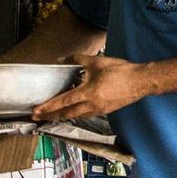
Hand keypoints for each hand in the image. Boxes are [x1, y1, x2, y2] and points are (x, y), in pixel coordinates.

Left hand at [32, 54, 149, 121]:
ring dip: (61, 117)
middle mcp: (92, 105)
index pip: (63, 102)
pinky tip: (72, 111)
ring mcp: (99, 110)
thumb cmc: (120, 71)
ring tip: (50, 116)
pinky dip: (74, 114)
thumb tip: (62, 60)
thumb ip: (78, 59)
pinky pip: (85, 115)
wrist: (140, 81)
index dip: (48, 107)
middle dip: (50, 116)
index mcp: (88, 93)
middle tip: (37, 117)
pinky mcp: (105, 111)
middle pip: (66, 114)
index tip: (36, 111)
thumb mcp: (97, 61)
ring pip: (76, 116)